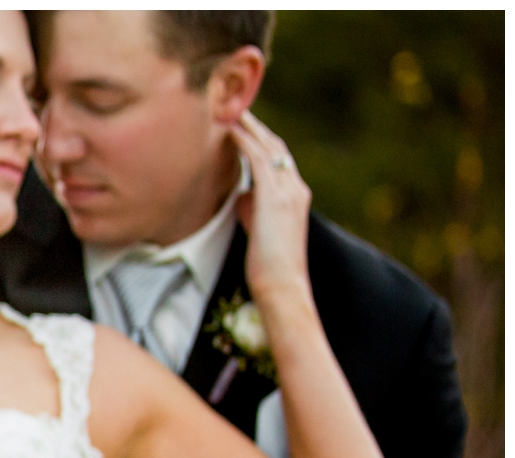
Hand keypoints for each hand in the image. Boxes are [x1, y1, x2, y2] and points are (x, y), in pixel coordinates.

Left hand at [231, 112, 312, 306]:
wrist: (282, 285)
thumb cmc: (267, 265)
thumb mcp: (259, 230)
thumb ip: (253, 209)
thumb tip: (241, 196)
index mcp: (295, 196)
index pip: (277, 159)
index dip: (260, 140)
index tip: (242, 126)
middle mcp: (295, 187)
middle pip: (274, 146)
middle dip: (255, 126)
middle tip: (234, 107)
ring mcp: (288, 190)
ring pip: (267, 146)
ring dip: (248, 126)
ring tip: (229, 109)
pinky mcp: (275, 195)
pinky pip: (258, 158)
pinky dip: (244, 140)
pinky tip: (228, 129)